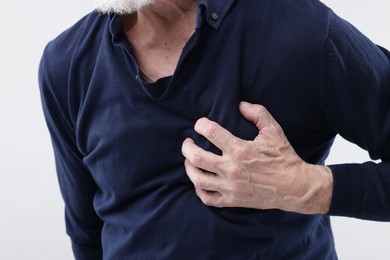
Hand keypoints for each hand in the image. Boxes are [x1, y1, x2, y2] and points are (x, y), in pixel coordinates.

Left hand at [181, 101, 332, 213]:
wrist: (294, 187)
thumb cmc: (283, 157)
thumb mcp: (274, 131)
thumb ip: (257, 114)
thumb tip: (240, 105)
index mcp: (240, 149)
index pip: (211, 132)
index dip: (201, 124)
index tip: (200, 124)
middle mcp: (232, 169)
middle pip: (196, 157)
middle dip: (187, 147)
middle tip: (187, 142)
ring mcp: (230, 187)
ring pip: (198, 179)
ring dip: (189, 168)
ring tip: (189, 161)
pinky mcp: (232, 201)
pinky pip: (207, 198)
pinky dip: (199, 190)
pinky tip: (199, 182)